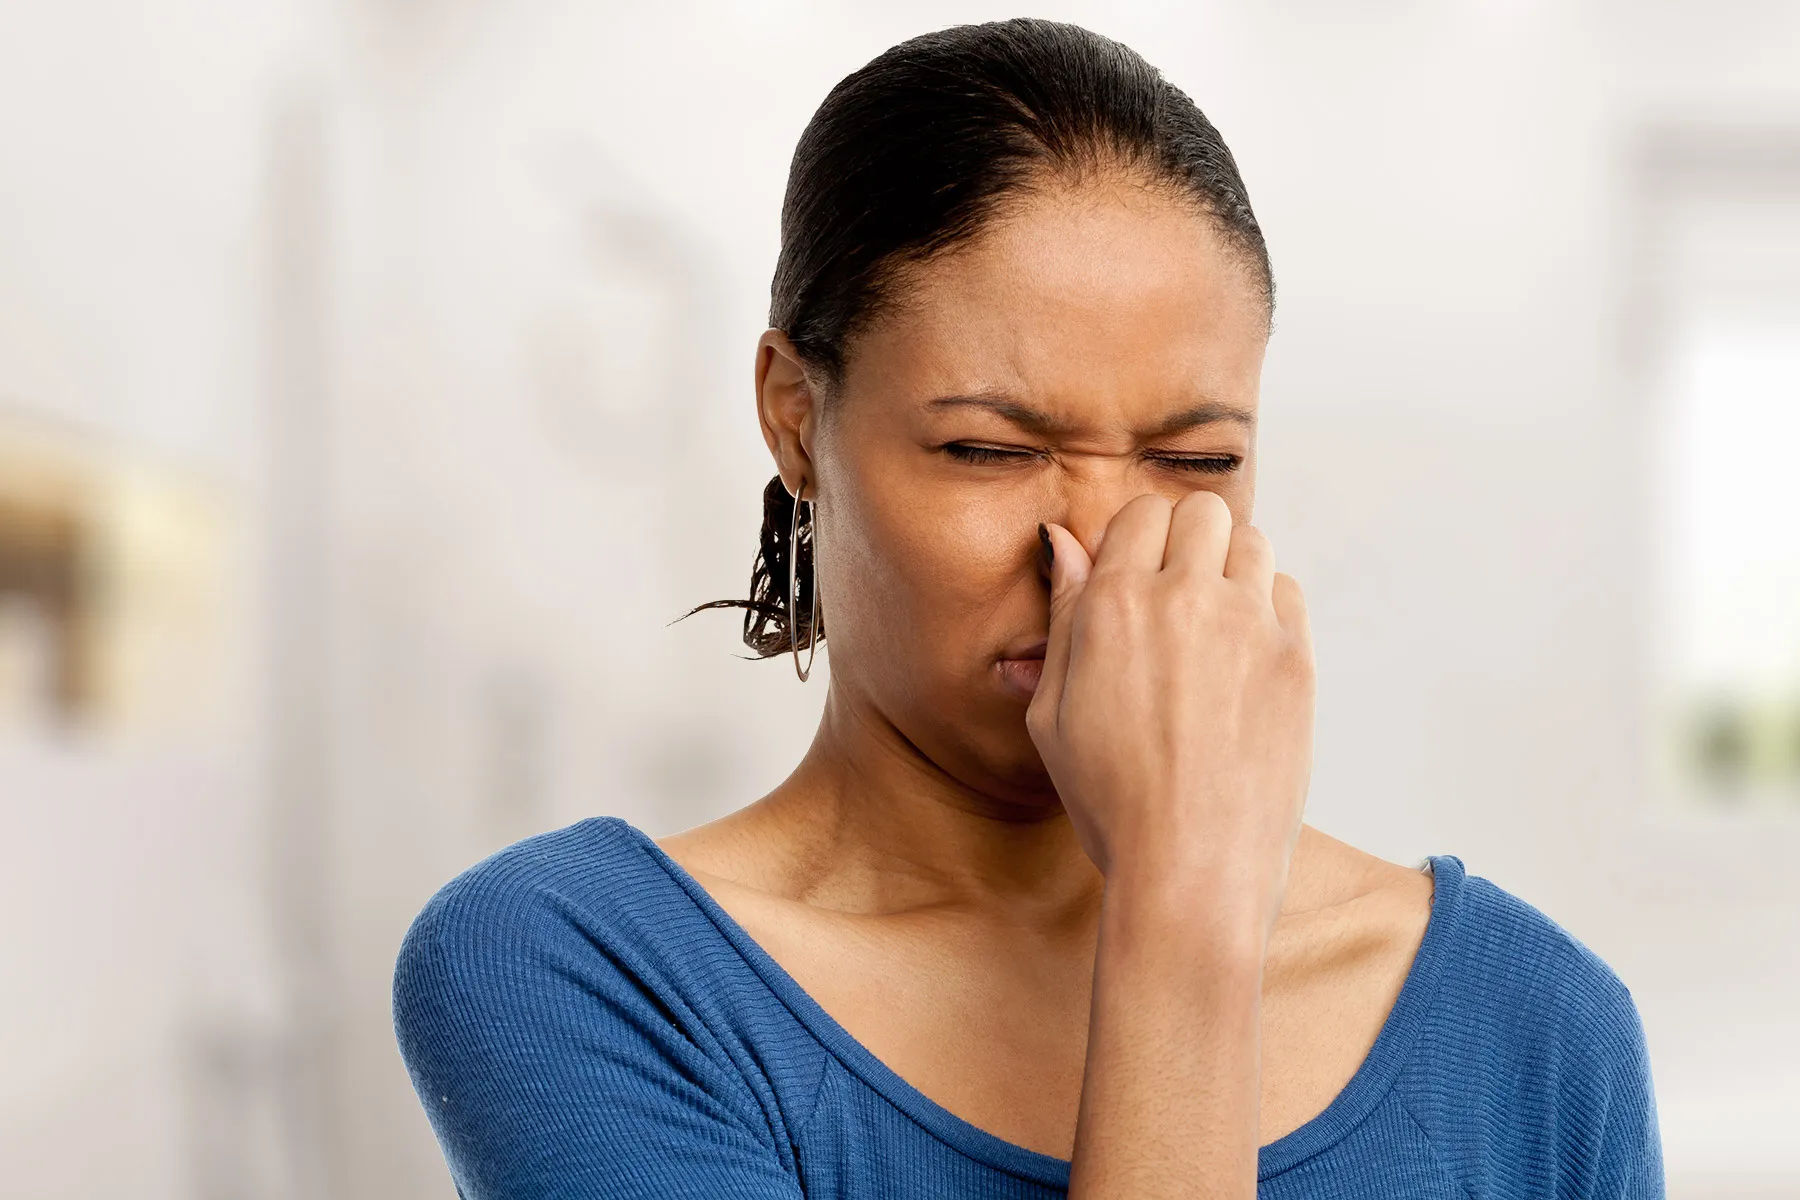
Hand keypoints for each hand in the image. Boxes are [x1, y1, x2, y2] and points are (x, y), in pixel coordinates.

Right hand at [1026, 490, 1314, 940]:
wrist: (1191, 870)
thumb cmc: (1112, 802)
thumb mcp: (1052, 713)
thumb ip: (1065, 616)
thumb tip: (1067, 543)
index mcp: (1117, 605)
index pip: (1140, 513)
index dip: (1135, 542)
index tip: (1133, 578)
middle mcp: (1188, 599)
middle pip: (1202, 512)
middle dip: (1185, 541)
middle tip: (1173, 595)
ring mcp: (1251, 626)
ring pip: (1252, 542)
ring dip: (1230, 566)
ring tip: (1211, 623)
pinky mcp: (1297, 660)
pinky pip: (1286, 593)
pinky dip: (1266, 607)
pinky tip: (1242, 657)